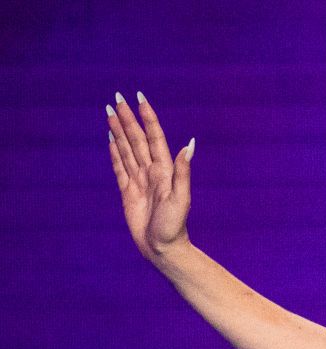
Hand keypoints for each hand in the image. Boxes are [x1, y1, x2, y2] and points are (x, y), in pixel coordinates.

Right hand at [106, 91, 194, 261]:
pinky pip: (119, 167)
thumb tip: (189, 145)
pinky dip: (115, 151)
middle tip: (117, 97)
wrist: (163, 248)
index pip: (154, 137)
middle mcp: (151, 172)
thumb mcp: (181, 198)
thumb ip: (183, 172)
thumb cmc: (175, 226)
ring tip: (110, 111)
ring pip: (127, 149)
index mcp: (164, 170)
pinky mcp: (128, 192)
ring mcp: (139, 181)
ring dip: (119, 130)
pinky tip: (111, 138)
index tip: (139, 98)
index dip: (147, 117)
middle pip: (137, 139)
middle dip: (128, 119)